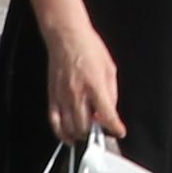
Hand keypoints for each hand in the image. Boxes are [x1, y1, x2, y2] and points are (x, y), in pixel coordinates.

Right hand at [47, 16, 128, 144]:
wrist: (66, 36)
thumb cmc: (88, 47)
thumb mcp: (110, 68)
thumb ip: (112, 92)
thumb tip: (111, 110)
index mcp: (95, 85)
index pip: (107, 116)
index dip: (115, 128)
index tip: (119, 131)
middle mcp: (77, 94)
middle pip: (86, 127)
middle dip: (95, 132)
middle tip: (100, 128)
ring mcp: (62, 96)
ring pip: (70, 128)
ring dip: (80, 134)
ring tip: (87, 131)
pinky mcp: (52, 96)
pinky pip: (54, 122)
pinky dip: (61, 133)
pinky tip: (68, 136)